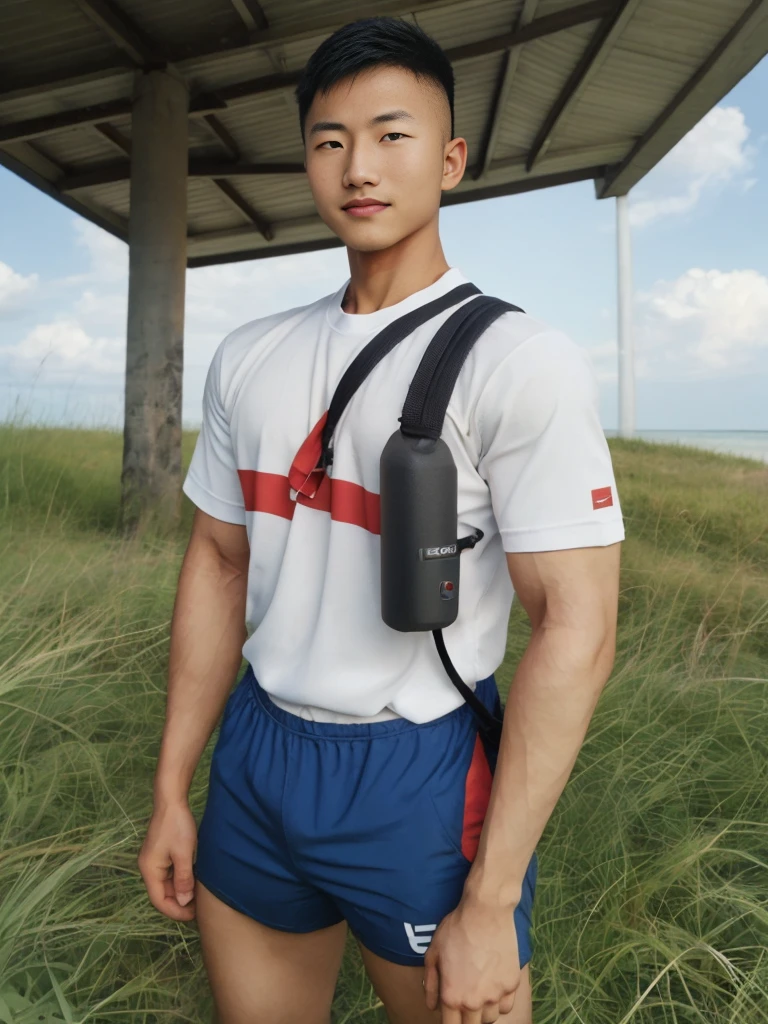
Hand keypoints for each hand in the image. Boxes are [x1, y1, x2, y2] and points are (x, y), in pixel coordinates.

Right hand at [137, 799, 197, 920]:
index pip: (159, 901)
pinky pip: (170, 873)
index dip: (175, 911)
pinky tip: (195, 880)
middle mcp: (148, 868)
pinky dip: (181, 879)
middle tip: (199, 908)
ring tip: (199, 896)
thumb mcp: (183, 854)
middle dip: (179, 903)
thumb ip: (183, 879)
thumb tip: (183, 902)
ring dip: (181, 891)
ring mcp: (154, 860)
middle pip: (162, 894)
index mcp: (149, 870)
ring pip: (167, 884)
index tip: (193, 916)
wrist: (172, 800)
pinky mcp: (161, 854)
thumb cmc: (177, 826)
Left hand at [423, 893, 520, 1022]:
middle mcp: (474, 1001)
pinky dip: (499, 1003)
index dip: (449, 1022)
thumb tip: (431, 1006)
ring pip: (490, 1018)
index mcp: (452, 996)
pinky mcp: (512, 984)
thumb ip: (431, 984)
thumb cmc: (456, 929)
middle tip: (464, 1000)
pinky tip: (493, 988)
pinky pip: (506, 1006)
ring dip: (483, 1012)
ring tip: (478, 994)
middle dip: (465, 1018)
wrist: (486, 911)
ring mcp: (496, 994)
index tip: (450, 1014)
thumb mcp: (433, 953)